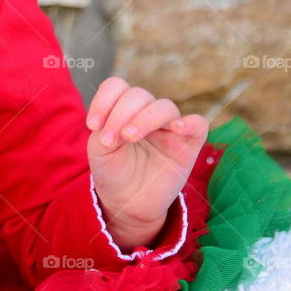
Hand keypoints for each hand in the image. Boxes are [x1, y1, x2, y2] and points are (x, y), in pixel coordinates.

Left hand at [86, 77, 207, 243]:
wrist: (128, 203)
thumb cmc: (113, 171)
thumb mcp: (100, 149)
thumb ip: (105, 129)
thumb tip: (123, 123)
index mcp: (123, 109)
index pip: (117, 87)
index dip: (104, 100)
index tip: (92, 126)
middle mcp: (147, 113)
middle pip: (138, 95)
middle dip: (120, 114)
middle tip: (110, 140)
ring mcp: (169, 127)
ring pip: (164, 107)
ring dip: (145, 119)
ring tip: (129, 137)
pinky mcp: (189, 144)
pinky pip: (198, 124)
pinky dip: (190, 122)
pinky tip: (176, 128)